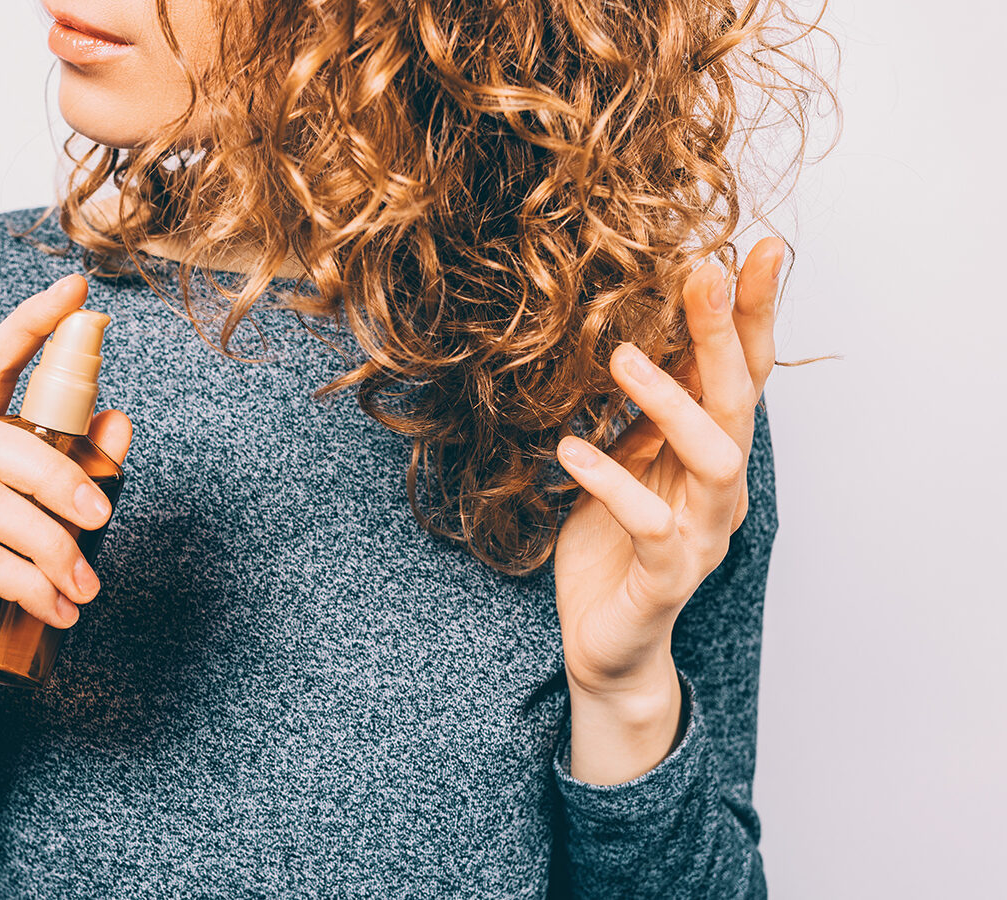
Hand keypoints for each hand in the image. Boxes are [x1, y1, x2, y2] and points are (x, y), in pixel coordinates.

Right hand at [0, 273, 134, 836]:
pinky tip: (57, 612)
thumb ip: (76, 483)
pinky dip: (27, 582)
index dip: (27, 327)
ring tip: (87, 587)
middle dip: (58, 469)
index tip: (75, 290)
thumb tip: (120, 419)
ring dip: (50, 541)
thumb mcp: (43, 544)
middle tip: (106, 515)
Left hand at [552, 238, 785, 781]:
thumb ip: (646, 409)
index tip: (757, 246)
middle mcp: (720, 490)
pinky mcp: (665, 578)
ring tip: (622, 357)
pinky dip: (613, 484)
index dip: (754, 313)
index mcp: (710, 453)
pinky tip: (572, 450)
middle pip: (739, 400)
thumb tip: (642, 325)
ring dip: (672, 404)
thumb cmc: (613, 547)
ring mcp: (700, 535)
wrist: (606, 642)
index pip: (744, 372)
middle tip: (702, 272)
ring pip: (715, 460)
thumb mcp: (627, 461)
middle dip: (725, 334)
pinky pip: (651, 527)